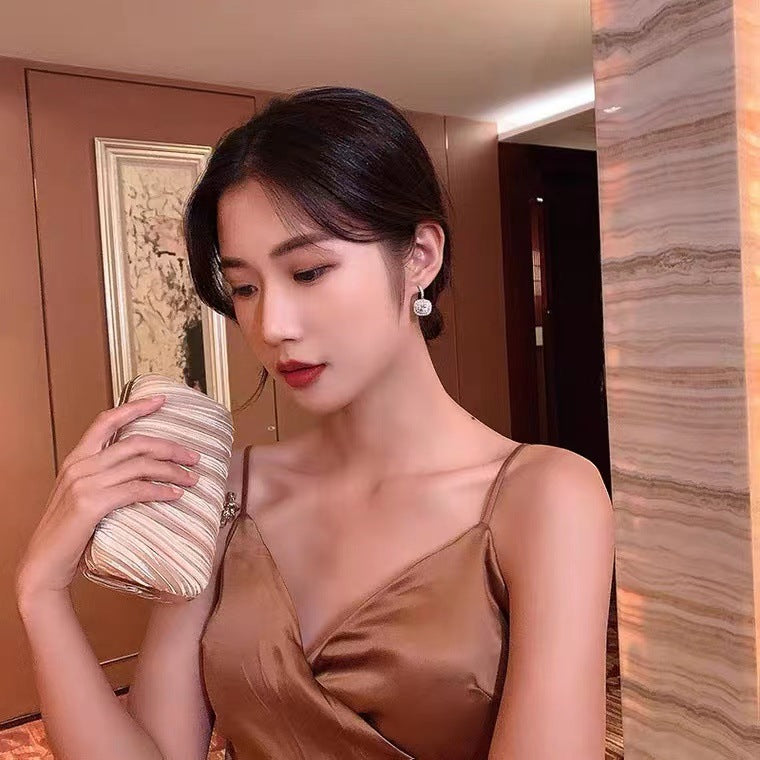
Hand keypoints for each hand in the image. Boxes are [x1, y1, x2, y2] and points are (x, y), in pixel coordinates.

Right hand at [15, 394, 201, 602]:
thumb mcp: (82, 495)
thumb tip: (143, 470)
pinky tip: (175, 495)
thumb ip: (104, 478)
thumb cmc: (69, 533)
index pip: (107, 421)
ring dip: (172, 470)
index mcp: (76, 459)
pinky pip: (136, 490)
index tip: (161, 400)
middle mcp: (79, 466)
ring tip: (192, 478)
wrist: (44, 564)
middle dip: (170, 447)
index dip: (135, 407)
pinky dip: (160, 491)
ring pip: (140, 465)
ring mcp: (84, 483)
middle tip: (194, 456)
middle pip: (135, 442)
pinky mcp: (91, 504)